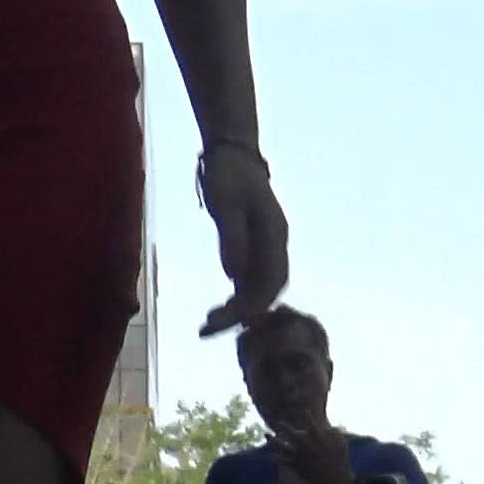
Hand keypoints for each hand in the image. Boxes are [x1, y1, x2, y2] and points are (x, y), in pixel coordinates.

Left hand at [197, 149, 289, 337]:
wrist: (232, 154)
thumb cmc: (228, 174)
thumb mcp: (226, 204)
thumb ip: (232, 239)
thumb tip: (233, 276)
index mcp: (274, 235)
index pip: (272, 282)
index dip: (253, 305)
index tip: (228, 320)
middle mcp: (275, 245)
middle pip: (267, 291)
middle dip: (242, 314)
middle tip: (208, 330)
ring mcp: (266, 247)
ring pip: (258, 288)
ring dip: (237, 309)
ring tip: (208, 325)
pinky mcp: (253, 247)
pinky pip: (249, 280)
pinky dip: (235, 298)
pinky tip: (218, 310)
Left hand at [272, 410, 349, 483]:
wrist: (335, 479)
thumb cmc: (341, 461)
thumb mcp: (342, 444)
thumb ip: (335, 433)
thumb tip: (328, 427)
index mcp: (318, 439)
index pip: (311, 425)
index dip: (307, 417)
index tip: (303, 410)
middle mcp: (307, 446)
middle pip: (293, 434)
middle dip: (285, 427)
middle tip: (279, 422)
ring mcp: (301, 456)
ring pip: (284, 446)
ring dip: (274, 441)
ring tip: (266, 435)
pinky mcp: (297, 466)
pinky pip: (284, 461)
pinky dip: (277, 459)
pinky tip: (271, 457)